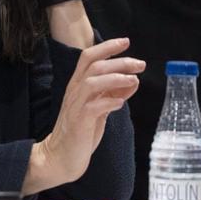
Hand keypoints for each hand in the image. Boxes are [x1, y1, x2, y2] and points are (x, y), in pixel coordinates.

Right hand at [24, 38, 143, 192]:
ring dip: (115, 78)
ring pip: (92, 82)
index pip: (89, 57)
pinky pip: (93, 106)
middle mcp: (74, 91)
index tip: (125, 42)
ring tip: (134, 80)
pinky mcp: (79, 122)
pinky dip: (109, 102)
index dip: (107, 47)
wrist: (60, 157)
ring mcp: (75, 106)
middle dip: (119, 61)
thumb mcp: (100, 109)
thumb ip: (113, 94)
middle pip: (94, 66)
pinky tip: (120, 104)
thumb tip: (133, 80)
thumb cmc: (80, 132)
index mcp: (78, 85)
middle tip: (140, 64)